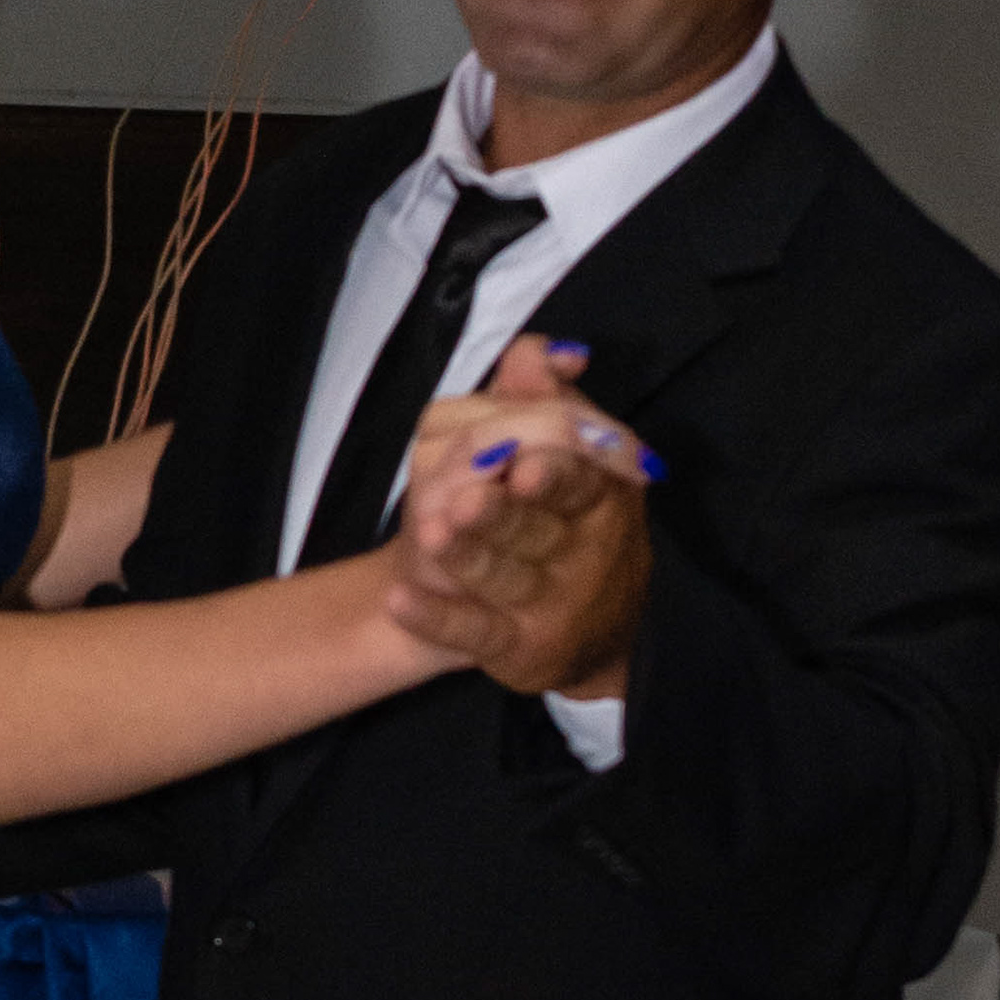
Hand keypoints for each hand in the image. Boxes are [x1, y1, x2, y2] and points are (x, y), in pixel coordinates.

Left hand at [386, 335, 656, 698]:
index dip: (552, 468)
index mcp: (600, 495)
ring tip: (431, 534)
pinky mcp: (512, 647)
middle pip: (538, 527)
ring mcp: (544, 602)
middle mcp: (579, 551)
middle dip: (503, 513)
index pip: (578, 475)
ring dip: (467, 555)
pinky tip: (399, 601)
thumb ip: (548, 403)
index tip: (522, 461)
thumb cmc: (562, 518)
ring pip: (502, 575)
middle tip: (465, 500)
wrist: (573, 626)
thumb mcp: (573, 459)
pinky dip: (433, 618)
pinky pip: (470, 630)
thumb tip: (540, 352)